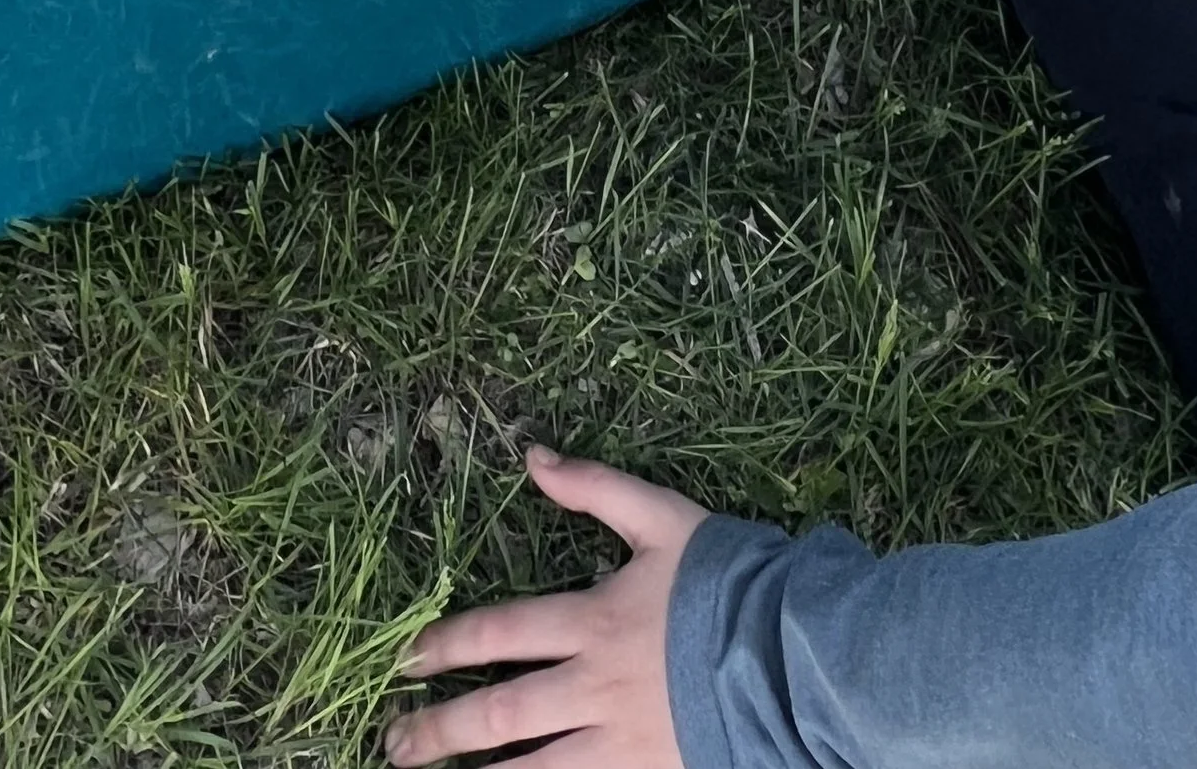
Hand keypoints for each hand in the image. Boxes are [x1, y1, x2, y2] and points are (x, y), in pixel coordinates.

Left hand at [387, 447, 702, 768]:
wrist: (801, 654)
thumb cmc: (732, 580)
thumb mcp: (663, 517)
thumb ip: (595, 488)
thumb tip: (532, 455)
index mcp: (594, 620)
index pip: (499, 633)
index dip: (445, 646)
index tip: (404, 662)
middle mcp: (595, 687)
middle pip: (501, 716)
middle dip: (441, 732)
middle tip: (395, 742)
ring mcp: (621, 744)